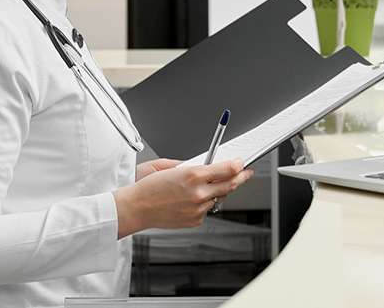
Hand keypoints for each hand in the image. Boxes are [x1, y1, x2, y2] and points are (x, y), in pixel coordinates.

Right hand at [113, 158, 253, 238]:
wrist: (135, 208)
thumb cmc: (149, 186)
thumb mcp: (171, 166)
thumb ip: (193, 165)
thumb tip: (208, 165)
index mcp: (194, 175)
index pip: (228, 169)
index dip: (239, 165)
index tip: (242, 162)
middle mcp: (199, 192)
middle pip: (231, 184)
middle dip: (242, 177)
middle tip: (247, 173)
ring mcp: (198, 208)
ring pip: (219, 198)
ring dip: (220, 191)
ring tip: (214, 185)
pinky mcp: (194, 220)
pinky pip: (207, 210)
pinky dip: (205, 203)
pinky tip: (194, 199)